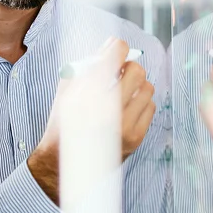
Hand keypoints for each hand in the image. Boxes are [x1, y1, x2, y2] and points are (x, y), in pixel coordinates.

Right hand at [28, 38, 155, 204]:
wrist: (62, 165)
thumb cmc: (62, 124)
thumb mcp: (66, 92)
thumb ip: (86, 67)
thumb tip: (110, 47)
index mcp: (86, 95)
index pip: (113, 58)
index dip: (117, 47)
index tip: (117, 47)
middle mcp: (107, 111)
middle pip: (137, 71)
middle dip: (129, 67)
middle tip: (120, 72)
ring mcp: (124, 126)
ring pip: (148, 89)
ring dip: (137, 86)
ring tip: (124, 92)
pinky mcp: (136, 138)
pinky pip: (151, 107)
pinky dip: (141, 103)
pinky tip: (128, 108)